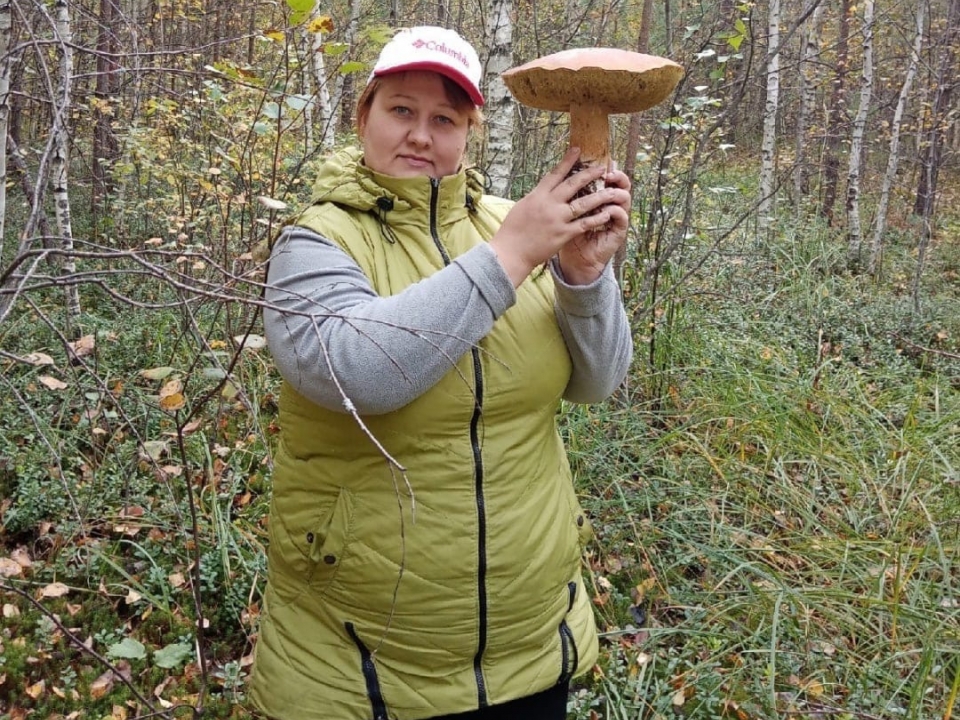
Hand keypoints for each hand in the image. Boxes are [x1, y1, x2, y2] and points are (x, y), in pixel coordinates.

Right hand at [489, 147, 627, 286]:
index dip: (567, 161)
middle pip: (573, 184)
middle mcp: (549, 204)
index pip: (555, 174)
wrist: (510, 252)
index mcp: (537, 196)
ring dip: (600, 196)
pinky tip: (607, 214)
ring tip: (612, 191)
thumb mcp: (522, 207)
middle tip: (602, 167)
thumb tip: (544, 190)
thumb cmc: (512, 231)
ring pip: (583, 203)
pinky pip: (584, 224)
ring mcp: (557, 219)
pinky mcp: (563, 234)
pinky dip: (596, 218)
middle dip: (589, 174)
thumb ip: (536, 198)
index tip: (577, 150)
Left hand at [557, 165, 630, 284]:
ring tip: (610, 189)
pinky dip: (616, 211)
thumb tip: (560, 170)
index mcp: (598, 196)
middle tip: (609, 171)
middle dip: (617, 175)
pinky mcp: (618, 231)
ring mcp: (616, 217)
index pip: (607, 178)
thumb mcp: (565, 210)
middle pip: (620, 183)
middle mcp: (610, 204)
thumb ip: (568, 193)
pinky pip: (622, 217)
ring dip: (617, 192)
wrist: (575, 259)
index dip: (606, 168)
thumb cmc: (567, 234)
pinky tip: (608, 209)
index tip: (600, 160)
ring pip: (625, 197)